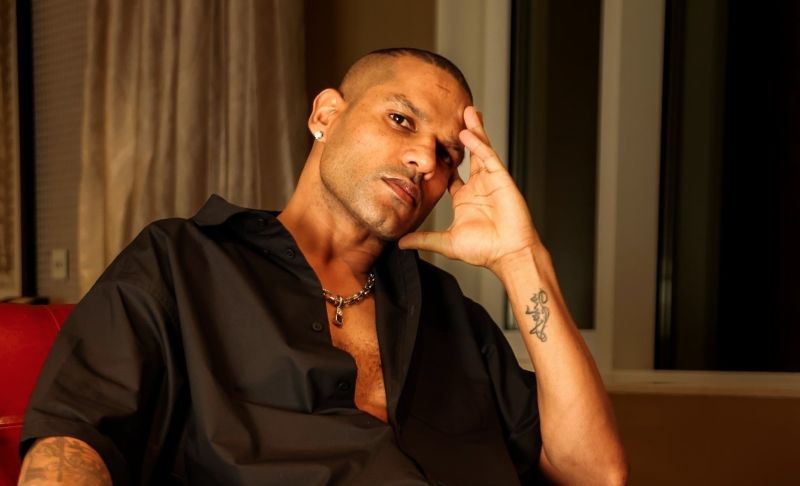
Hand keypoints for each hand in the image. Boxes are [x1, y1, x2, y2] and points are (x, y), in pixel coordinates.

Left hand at [398, 106, 540, 274]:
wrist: (508, 254)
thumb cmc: (485, 250)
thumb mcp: (446, 243)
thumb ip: (423, 239)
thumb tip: (400, 242)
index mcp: (464, 199)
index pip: (450, 174)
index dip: (441, 160)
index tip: (429, 147)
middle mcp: (477, 186)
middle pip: (467, 154)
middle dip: (461, 136)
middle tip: (453, 116)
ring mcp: (490, 181)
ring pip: (480, 149)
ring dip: (474, 130)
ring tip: (466, 110)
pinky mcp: (501, 179)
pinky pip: (488, 157)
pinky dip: (479, 144)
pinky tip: (468, 132)